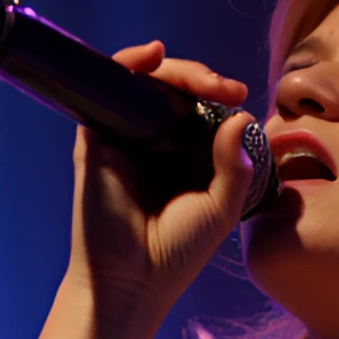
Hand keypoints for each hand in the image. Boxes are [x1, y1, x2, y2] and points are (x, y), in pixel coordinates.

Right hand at [65, 42, 253, 312]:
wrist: (131, 282)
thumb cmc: (176, 254)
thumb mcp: (220, 209)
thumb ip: (234, 166)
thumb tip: (242, 116)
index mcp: (183, 158)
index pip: (198, 109)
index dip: (217, 94)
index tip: (238, 94)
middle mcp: (152, 144)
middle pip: (173, 90)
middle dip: (200, 78)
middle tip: (225, 87)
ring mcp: (123, 139)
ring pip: (144, 83)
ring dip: (174, 68)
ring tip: (201, 79)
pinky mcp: (96, 139)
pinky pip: (108, 89)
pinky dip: (128, 64)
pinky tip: (151, 56)